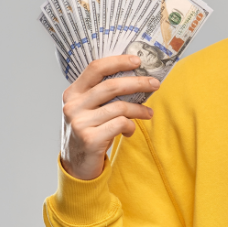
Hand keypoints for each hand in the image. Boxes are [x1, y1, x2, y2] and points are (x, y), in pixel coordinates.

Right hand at [60, 55, 159, 179]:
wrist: (77, 165)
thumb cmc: (90, 131)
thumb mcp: (90, 109)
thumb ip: (104, 94)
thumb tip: (138, 76)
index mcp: (73, 92)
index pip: (95, 68)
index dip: (118, 62)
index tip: (137, 61)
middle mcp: (73, 105)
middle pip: (111, 86)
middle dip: (138, 83)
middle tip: (155, 84)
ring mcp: (79, 123)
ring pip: (120, 107)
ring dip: (139, 109)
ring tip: (148, 114)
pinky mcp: (90, 139)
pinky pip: (120, 124)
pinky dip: (131, 126)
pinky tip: (130, 131)